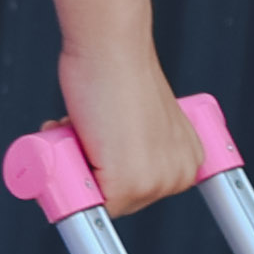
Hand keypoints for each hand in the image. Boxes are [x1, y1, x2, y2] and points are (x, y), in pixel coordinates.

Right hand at [58, 41, 207, 214]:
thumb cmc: (117, 72)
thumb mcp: (139, 116)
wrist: (110, 48)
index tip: (100, 144)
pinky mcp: (128, 183)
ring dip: (75, 169)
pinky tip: (72, 134)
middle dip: (90, 170)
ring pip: (100, 201)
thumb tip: (117, 146)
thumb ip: (138, 136)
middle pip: (120, 200)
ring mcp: (156, 181)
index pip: (140, 190)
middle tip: (85, 130)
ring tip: (82, 126)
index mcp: (187, 160)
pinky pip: (88, 204)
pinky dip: (66, 177)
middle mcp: (179, 174)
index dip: (106, 168)